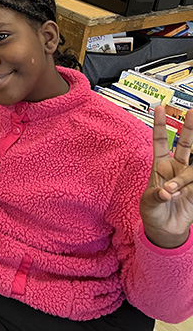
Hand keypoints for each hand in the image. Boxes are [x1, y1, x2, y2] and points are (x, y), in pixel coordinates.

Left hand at [139, 105, 192, 248]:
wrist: (164, 230)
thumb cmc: (152, 212)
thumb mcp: (148, 203)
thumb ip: (156, 196)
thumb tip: (167, 192)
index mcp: (159, 165)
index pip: (160, 140)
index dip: (159, 125)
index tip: (159, 108)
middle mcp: (176, 168)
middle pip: (184, 144)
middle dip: (189, 129)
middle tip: (192, 112)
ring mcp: (188, 178)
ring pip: (191, 170)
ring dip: (182, 181)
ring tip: (172, 194)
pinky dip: (189, 190)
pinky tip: (182, 196)